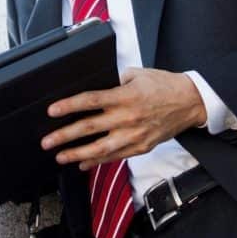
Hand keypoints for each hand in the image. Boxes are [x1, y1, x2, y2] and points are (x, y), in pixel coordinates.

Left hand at [41, 68, 205, 169]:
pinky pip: (115, 156)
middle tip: (47, 141)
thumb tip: (97, 88)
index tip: (52, 111)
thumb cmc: (163, 84)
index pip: (91, 101)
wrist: (190, 102)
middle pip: (90, 128)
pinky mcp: (141, 147)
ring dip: (77, 154)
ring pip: (101, 148)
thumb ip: (116, 81)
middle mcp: (128, 117)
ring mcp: (134, 135)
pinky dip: (97, 161)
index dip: (69, 106)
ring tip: (59, 156)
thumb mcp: (138, 74)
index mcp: (125, 96)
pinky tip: (82, 163)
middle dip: (65, 135)